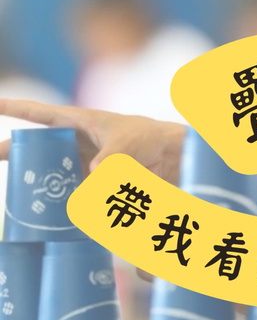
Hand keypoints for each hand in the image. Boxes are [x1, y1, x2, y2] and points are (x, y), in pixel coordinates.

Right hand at [0, 99, 185, 183]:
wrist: (176, 156)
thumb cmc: (152, 138)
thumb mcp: (127, 144)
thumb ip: (108, 159)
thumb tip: (91, 179)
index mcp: (83, 122)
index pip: (43, 114)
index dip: (17, 109)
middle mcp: (81, 141)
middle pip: (42, 144)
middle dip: (17, 150)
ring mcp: (89, 161)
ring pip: (55, 169)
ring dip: (37, 178)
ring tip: (18, 191)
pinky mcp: (100, 180)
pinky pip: (75, 189)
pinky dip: (65, 198)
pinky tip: (52, 210)